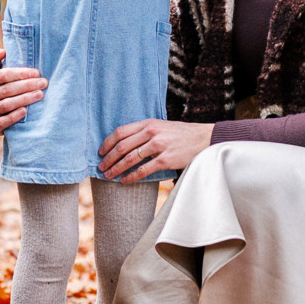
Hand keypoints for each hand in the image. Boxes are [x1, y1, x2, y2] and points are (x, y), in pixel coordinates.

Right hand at [0, 60, 47, 132]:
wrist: (0, 114)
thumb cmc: (4, 88)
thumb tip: (3, 52)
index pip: (3, 75)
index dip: (21, 73)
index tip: (37, 72)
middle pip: (7, 90)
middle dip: (27, 85)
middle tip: (43, 83)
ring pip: (6, 105)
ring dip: (24, 99)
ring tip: (40, 95)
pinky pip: (2, 122)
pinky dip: (14, 116)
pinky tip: (26, 111)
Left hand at [98, 118, 213, 183]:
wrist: (204, 138)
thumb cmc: (181, 134)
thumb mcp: (161, 126)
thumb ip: (145, 131)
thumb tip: (125, 143)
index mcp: (148, 123)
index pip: (120, 132)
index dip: (107, 143)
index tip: (100, 152)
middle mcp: (151, 132)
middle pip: (122, 146)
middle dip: (108, 158)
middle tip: (101, 167)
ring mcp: (158, 146)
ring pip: (129, 159)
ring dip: (116, 169)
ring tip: (108, 176)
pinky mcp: (166, 159)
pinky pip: (143, 170)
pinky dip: (130, 177)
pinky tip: (124, 181)